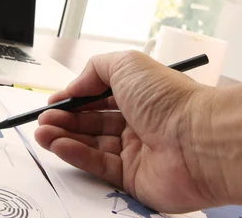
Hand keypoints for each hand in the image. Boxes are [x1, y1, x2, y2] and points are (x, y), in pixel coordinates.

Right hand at [34, 50, 219, 212]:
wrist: (200, 140)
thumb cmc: (167, 98)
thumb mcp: (126, 64)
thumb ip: (94, 69)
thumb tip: (75, 86)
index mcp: (139, 95)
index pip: (98, 97)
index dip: (74, 99)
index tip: (53, 102)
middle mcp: (137, 122)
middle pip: (92, 122)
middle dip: (64, 120)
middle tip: (42, 120)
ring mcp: (135, 151)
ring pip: (91, 144)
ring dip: (63, 137)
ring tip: (41, 133)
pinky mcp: (133, 178)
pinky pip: (98, 165)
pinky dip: (76, 155)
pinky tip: (58, 145)